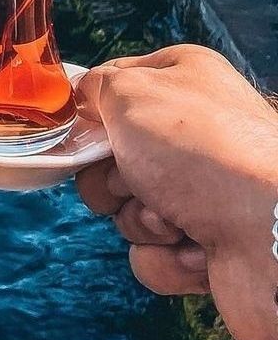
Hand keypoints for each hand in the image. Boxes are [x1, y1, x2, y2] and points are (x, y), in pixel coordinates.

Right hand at [75, 45, 277, 339]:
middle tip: (132, 180)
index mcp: (181, 82)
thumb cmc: (205, 153)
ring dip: (142, 220)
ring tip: (176, 220)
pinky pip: (153, 255)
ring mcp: (202, 193)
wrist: (272, 237)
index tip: (80, 131)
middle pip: (110, 157)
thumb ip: (95, 87)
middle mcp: (192, 134)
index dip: (91, 114)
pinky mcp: (207, 246)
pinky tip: (200, 250)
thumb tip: (82, 99)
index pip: (113, 87)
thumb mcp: (131, 93)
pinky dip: (167, 257)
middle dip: (111, 179)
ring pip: (128, 210)